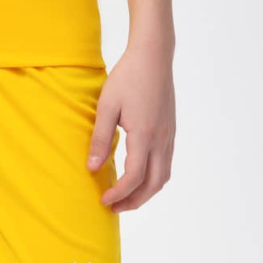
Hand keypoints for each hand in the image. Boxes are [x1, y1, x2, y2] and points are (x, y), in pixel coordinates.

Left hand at [86, 38, 175, 212]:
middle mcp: (161, 140)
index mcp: (145, 135)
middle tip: (114, 206)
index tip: (103, 200)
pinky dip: (154, 177)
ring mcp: (169, 136)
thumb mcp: (107, 105)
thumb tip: (92, 168)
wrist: (153, 56)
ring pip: (163, 177)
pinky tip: (139, 174)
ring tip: (126, 195)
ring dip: (146, 192)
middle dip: (134, 201)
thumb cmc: (128, 76)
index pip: (134, 178)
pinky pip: (166, 164)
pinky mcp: (171, 130)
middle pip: (153, 185)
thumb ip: (100, 138)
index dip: (119, 193)